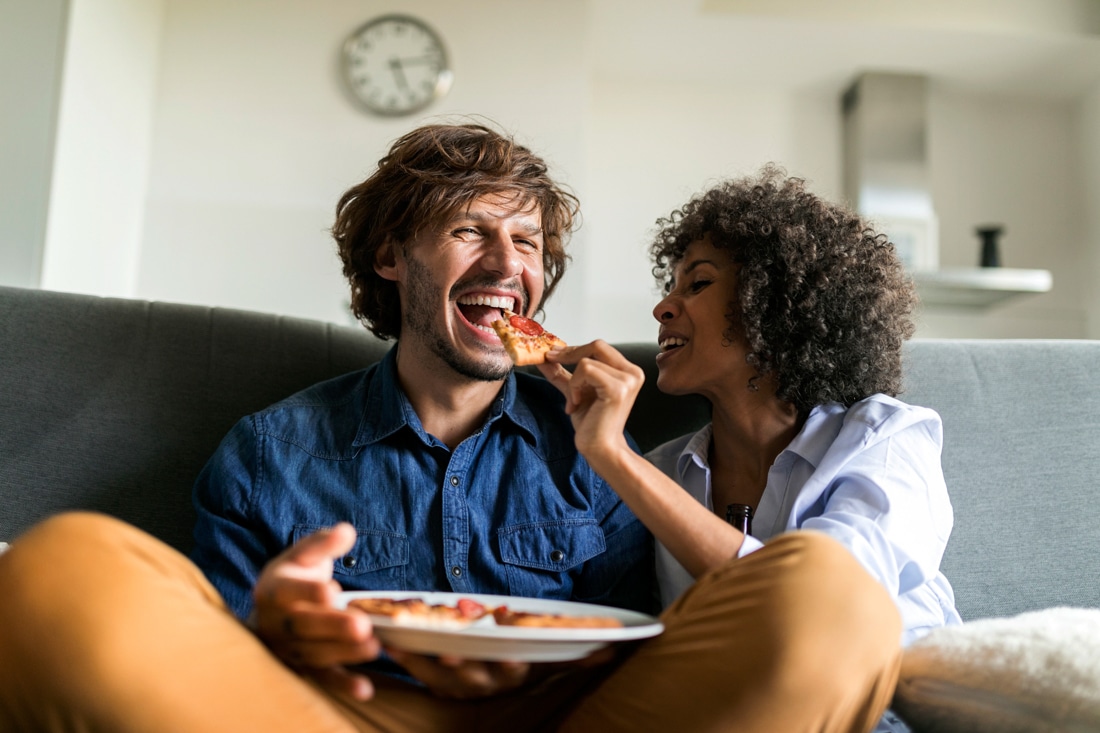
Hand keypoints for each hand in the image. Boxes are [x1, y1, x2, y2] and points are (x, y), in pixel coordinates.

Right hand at [252, 523, 380, 699]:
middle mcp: (277, 622)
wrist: (272, 609)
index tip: (332, 590)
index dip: (309, 592)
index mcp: (274, 589)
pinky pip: (322, 677)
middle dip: (334, 626)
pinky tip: (365, 688)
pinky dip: (343, 684)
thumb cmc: (294, 576)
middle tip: (363, 625)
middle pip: (304, 626)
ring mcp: (289, 648)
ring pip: (315, 653)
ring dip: (344, 653)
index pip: (289, 592)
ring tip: (373, 647)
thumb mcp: (304, 554)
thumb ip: (323, 543)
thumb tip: (346, 531)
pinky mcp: (304, 667)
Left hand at [386, 644, 616, 699]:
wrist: (499, 668)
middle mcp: (486, 683)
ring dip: (423, 658)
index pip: (513, 669)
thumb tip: (614, 648)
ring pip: (440, 673)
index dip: (509, 662)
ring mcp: (459, 684)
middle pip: (471, 673)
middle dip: (459, 660)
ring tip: (406, 642)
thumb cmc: (528, 654)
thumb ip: (579, 654)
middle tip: (447, 646)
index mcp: (514, 673)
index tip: (508, 650)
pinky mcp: (437, 681)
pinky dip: (405, 656)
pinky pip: (418, 671)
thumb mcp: (553, 656)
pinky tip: (390, 640)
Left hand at [537, 341, 643, 467]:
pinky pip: (586, 371)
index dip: (574, 348)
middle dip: (569, 354)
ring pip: (586, 361)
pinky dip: (575, 386)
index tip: (552, 353)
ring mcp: (627, 380)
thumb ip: (563, 372)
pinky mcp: (618, 389)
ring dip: (573, 382)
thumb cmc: (592, 424)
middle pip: (596, 345)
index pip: (599, 347)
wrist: (600, 448)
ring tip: (574, 401)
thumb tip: (544, 357)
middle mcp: (632, 372)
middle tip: (550, 360)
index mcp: (627, 371)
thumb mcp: (575, 391)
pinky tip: (577, 403)